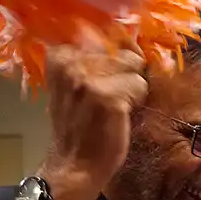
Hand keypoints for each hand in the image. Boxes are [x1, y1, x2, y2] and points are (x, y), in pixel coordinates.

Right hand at [40, 44, 147, 199]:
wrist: (74, 165)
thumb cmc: (79, 126)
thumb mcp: (74, 84)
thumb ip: (92, 60)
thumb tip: (127, 37)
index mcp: (60, 54)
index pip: (105, 34)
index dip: (117, 54)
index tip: (110, 75)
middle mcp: (71, 61)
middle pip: (123, 51)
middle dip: (126, 74)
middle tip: (111, 99)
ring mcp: (89, 78)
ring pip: (135, 68)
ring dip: (132, 89)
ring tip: (114, 108)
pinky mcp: (108, 97)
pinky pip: (140, 86)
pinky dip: (137, 102)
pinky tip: (120, 116)